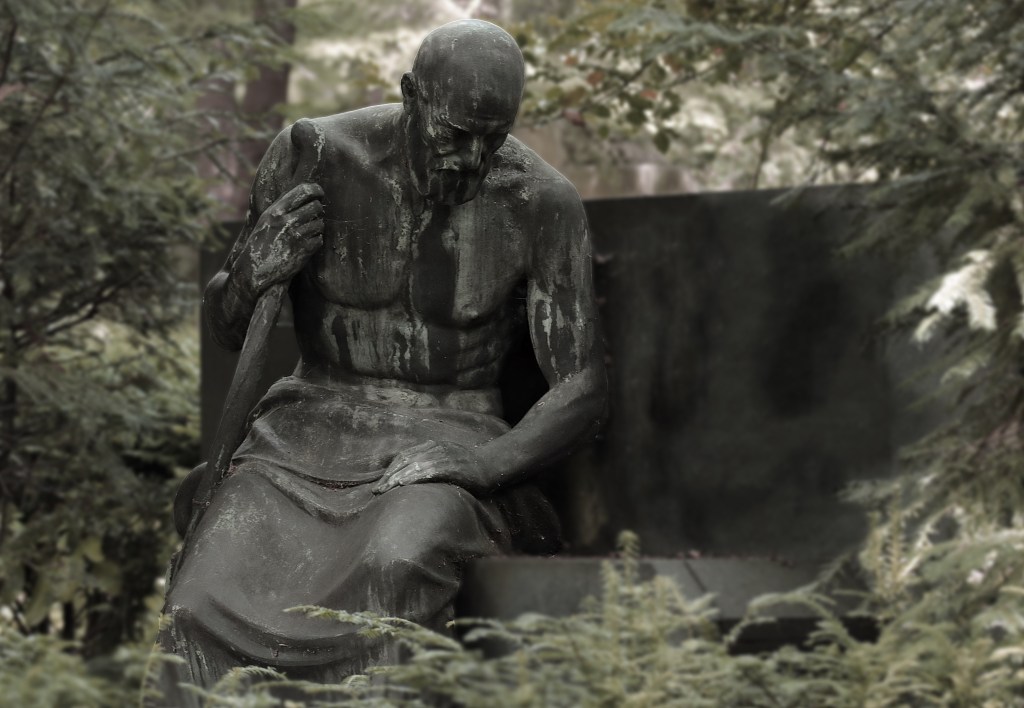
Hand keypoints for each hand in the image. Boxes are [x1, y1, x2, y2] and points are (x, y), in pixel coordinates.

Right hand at [236, 182, 323, 297]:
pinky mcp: (304, 251)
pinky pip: (320, 239)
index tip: (320, 193)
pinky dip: (316, 241)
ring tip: (307, 232)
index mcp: (276, 211)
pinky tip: (306, 244)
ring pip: (320, 223)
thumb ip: (281, 206)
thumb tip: (299, 192)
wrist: (256, 269)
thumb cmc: (260, 242)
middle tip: (314, 215)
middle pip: (316, 207)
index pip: (303, 191)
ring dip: (317, 226)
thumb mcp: (266, 219)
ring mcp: (296, 236)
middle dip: (318, 210)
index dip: (316, 190)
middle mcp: (287, 221)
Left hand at [371, 440, 498, 495]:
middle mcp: (435, 448)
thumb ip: (429, 465)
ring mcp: (443, 456)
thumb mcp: (446, 460)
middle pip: (405, 460)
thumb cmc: (468, 467)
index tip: (380, 484)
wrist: (491, 464)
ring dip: (397, 478)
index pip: (404, 456)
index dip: (390, 470)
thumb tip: (409, 478)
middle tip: (376, 491)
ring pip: (414, 464)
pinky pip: (429, 470)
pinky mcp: (452, 466)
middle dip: (389, 476)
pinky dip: (414, 477)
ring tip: (385, 490)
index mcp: (431, 446)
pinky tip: (404, 485)